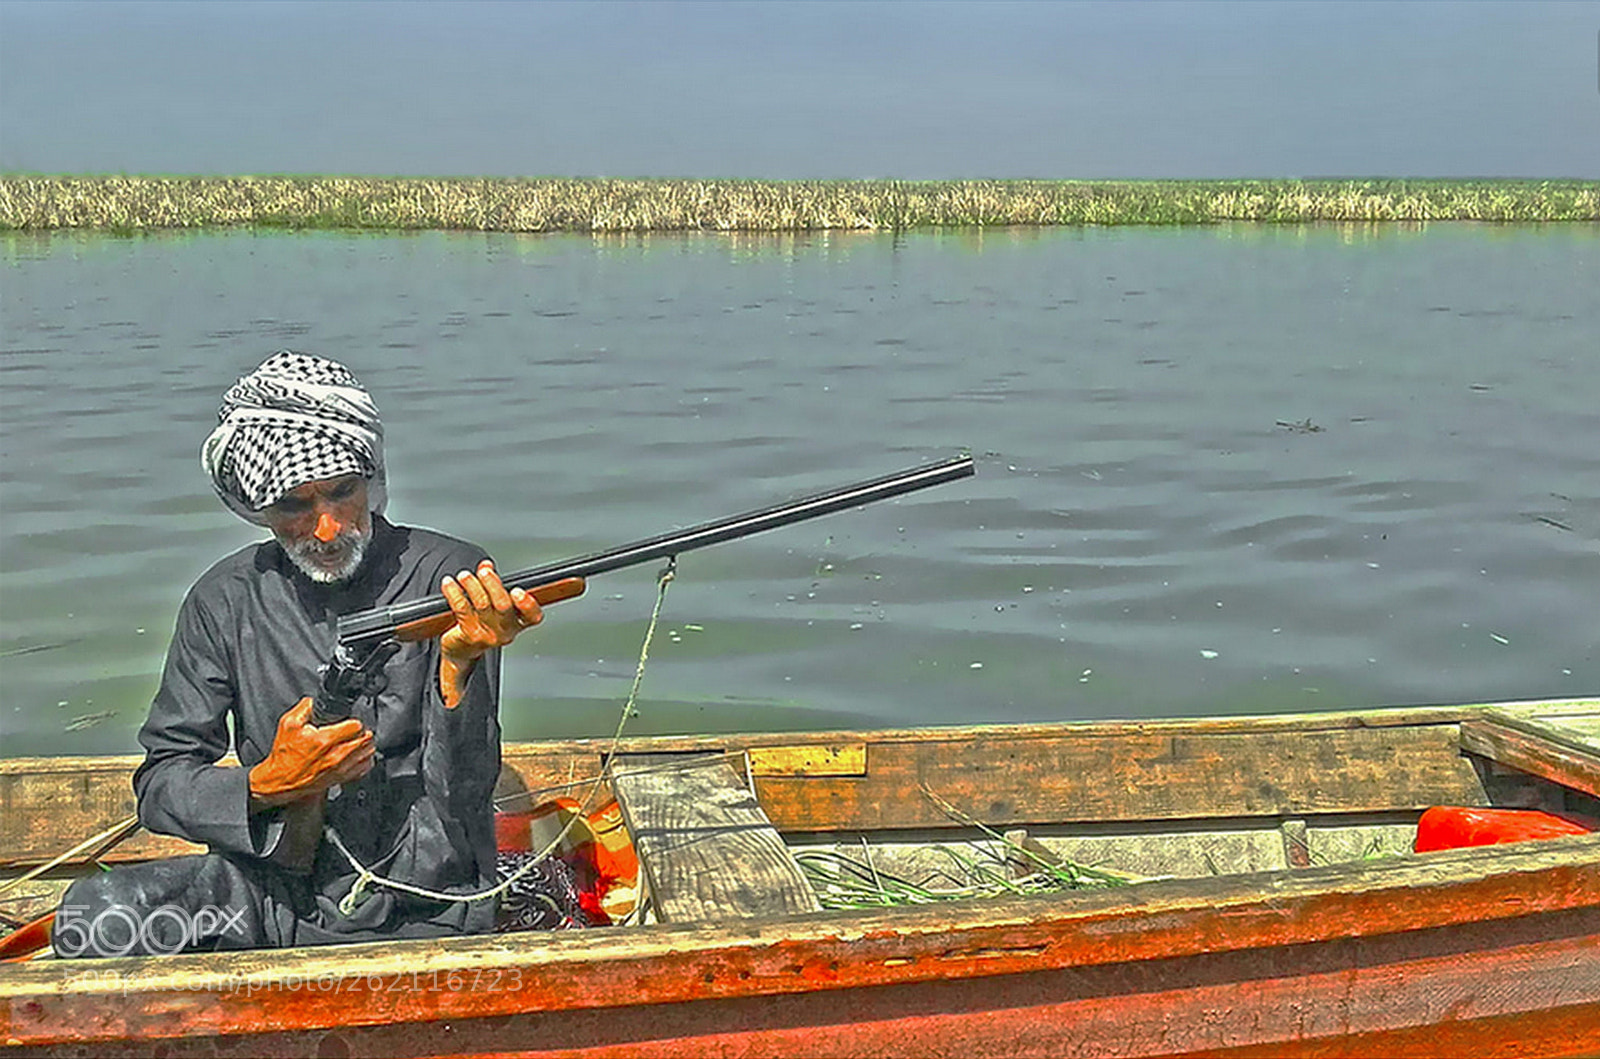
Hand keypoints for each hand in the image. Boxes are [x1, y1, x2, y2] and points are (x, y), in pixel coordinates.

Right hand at [248, 697, 375, 809]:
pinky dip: (365, 760)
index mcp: (324, 740)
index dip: (354, 721)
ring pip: (368, 753)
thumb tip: (315, 700)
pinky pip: (364, 768)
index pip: (356, 726)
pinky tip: (358, 755)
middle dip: (362, 731)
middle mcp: (335, 756)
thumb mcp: (288, 724)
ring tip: (357, 741)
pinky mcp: (341, 779)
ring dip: (365, 745)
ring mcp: (340, 769)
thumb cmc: (283, 755)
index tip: (349, 721)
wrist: (279, 781)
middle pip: (366, 739)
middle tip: (354, 730)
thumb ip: (304, 708)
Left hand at [437, 559, 543, 706]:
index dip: (528, 604)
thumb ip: (492, 584)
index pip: (532, 616)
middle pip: (504, 606)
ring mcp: (487, 634)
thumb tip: (486, 565)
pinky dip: (454, 593)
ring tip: (464, 575)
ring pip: (482, 605)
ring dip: (472, 586)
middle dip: (493, 585)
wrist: (461, 651)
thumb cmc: (481, 625)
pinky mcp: (469, 634)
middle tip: (485, 572)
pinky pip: (462, 609)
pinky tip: (449, 584)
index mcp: (517, 623)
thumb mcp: (493, 606)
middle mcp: (505, 631)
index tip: (518, 590)